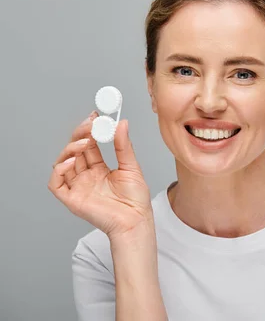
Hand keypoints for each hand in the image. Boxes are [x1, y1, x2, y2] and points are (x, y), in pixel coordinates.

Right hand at [48, 111, 152, 238]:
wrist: (136, 220)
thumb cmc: (135, 199)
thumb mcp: (131, 167)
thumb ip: (123, 146)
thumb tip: (121, 123)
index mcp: (99, 169)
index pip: (89, 145)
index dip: (89, 131)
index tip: (95, 117)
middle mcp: (86, 177)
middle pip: (74, 151)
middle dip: (80, 135)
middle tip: (90, 124)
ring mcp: (77, 187)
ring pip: (63, 163)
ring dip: (71, 149)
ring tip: (85, 142)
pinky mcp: (72, 199)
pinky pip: (56, 183)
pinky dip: (59, 170)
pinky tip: (72, 161)